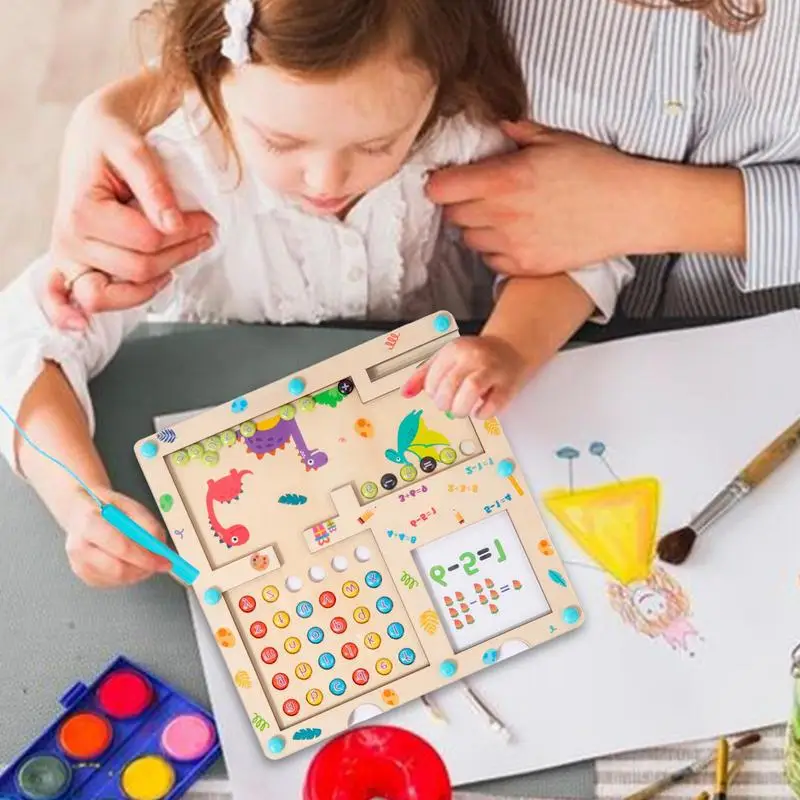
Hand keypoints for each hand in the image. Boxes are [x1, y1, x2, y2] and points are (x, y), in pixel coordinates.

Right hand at [46, 93, 215, 328]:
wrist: (94, 136)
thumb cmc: (112, 139)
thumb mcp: (135, 148)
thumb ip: (155, 187)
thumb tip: (173, 224)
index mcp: (83, 210)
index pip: (148, 241)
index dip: (186, 232)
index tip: (207, 219)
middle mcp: (70, 238)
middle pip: (140, 269)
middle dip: (181, 252)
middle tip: (206, 232)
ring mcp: (70, 256)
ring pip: (121, 290)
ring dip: (160, 278)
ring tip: (183, 255)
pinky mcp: (71, 264)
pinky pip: (62, 299)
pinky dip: (67, 314)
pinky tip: (80, 326)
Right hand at [61, 487, 172, 587]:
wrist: (78, 513)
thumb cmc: (104, 507)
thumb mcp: (130, 505)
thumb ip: (147, 524)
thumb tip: (160, 545)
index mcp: (90, 524)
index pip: (121, 548)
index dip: (146, 557)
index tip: (164, 560)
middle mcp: (79, 547)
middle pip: (118, 569)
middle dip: (144, 568)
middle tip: (160, 562)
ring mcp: (79, 564)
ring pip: (117, 579)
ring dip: (139, 573)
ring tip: (146, 558)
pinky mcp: (84, 576)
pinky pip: (113, 583)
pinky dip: (128, 575)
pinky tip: (131, 562)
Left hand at [402, 335, 527, 418]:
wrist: (510, 349)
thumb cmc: (475, 357)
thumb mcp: (447, 358)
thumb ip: (424, 375)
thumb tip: (405, 393)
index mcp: (454, 350)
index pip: (433, 379)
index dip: (433, 394)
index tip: (439, 395)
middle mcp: (473, 357)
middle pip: (449, 386)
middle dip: (445, 404)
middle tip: (450, 406)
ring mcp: (492, 370)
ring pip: (470, 391)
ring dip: (461, 409)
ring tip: (462, 410)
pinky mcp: (508, 386)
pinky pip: (491, 405)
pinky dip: (482, 414)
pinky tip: (479, 410)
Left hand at [427, 120, 652, 275]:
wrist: (631, 209)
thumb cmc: (597, 169)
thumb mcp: (556, 138)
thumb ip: (516, 132)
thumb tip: (495, 126)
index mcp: (503, 180)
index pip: (441, 189)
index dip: (440, 183)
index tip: (448, 180)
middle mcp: (502, 215)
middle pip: (453, 216)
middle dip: (461, 203)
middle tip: (482, 194)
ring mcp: (513, 245)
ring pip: (469, 241)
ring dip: (477, 228)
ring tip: (502, 215)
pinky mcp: (527, 266)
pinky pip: (491, 261)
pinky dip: (496, 251)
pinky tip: (516, 235)